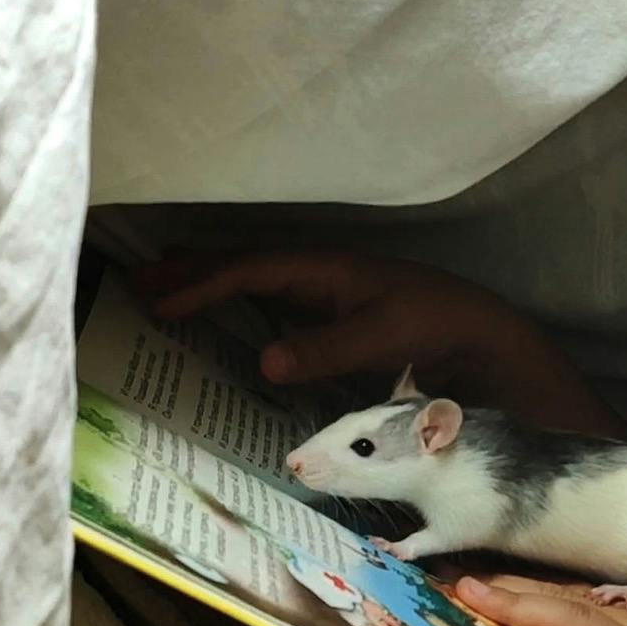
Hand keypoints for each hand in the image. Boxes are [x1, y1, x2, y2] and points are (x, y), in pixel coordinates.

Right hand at [137, 249, 626, 436]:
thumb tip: (265, 359)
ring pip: (255, 281)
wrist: (489, 338)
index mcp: (330, 269)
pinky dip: (237, 303)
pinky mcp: (336, 315)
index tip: (160, 301)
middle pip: (244, 266)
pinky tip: (220, 316)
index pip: (253, 269)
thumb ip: (328, 349)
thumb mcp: (386, 339)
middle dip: (191, 272)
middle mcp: (323, 274)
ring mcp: (328, 293)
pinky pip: (273, 300)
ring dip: (208, 284)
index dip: (204, 284)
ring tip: (161, 291)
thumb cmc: (443, 328)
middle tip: (137, 283)